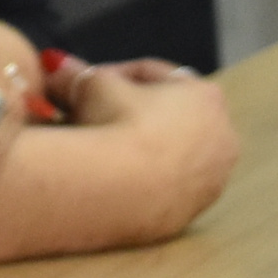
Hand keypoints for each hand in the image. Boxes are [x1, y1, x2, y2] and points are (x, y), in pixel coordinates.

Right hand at [58, 55, 241, 207]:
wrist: (117, 188)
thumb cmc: (116, 125)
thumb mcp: (91, 87)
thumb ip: (77, 73)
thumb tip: (56, 65)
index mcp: (205, 96)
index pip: (156, 76)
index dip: (116, 75)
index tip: (87, 83)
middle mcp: (221, 137)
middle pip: (169, 116)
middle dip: (132, 112)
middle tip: (93, 114)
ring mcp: (210, 179)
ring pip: (170, 155)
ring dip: (140, 149)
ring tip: (100, 149)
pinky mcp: (192, 212)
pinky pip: (165, 188)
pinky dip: (143, 180)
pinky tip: (112, 179)